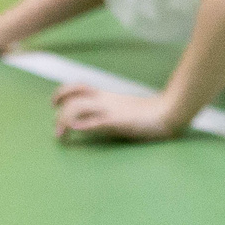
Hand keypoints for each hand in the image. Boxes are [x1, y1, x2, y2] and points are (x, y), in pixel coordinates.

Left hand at [51, 83, 184, 141]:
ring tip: (61, 136)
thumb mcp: (128, 108)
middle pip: (72, 98)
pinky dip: (81, 125)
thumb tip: (101, 118)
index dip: (62, 94)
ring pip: (77, 108)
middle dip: (59, 112)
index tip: (55, 104)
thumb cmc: (154, 112)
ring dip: (64, 121)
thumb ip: (114, 110)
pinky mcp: (117, 122)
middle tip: (57, 129)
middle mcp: (105, 101)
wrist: (170, 110)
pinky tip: (75, 130)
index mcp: (107, 97)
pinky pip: (94, 122)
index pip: (78, 88)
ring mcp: (110, 111)